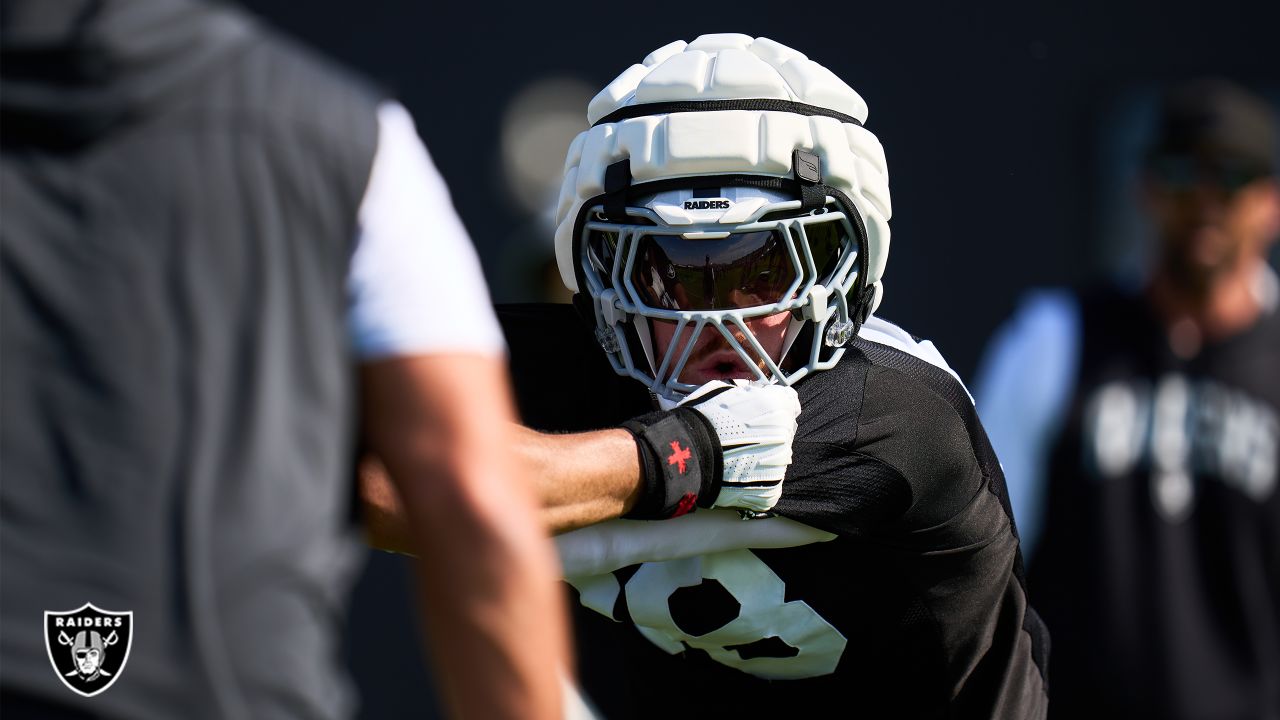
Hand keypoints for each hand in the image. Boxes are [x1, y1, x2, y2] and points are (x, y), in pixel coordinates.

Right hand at [621, 380, 800, 519]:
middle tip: (741, 439)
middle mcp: (785, 435)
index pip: (788, 404)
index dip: (773, 408)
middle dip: (767, 435)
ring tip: (735, 458)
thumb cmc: (702, 421)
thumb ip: (751, 392)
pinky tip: (737, 476)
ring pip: (776, 459)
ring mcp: (779, 465)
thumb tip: (758, 392)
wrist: (689, 454)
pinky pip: (769, 484)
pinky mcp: (771, 489)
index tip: (762, 414)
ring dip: (761, 459)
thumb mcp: (725, 391)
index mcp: (777, 406)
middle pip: (783, 433)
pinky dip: (755, 483)